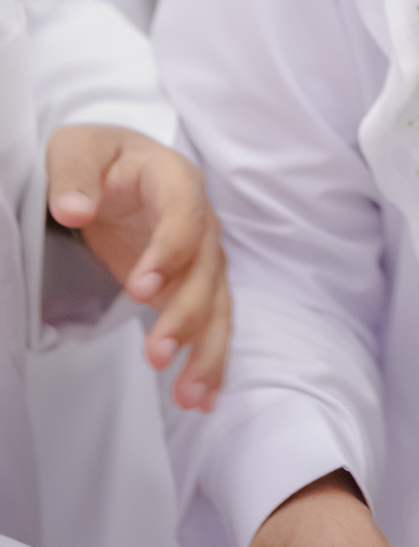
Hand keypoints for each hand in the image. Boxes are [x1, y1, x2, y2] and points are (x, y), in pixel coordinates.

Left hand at [46, 124, 228, 410]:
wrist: (114, 170)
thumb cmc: (98, 156)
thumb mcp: (76, 150)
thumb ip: (74, 176)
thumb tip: (73, 208)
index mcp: (174, 178)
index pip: (185, 214)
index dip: (170, 252)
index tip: (141, 289)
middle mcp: (199, 219)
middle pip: (206, 268)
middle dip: (187, 314)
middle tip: (156, 354)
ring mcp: (198, 255)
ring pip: (216, 303)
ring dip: (207, 349)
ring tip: (190, 395)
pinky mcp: (188, 284)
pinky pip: (208, 322)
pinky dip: (208, 358)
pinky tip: (201, 396)